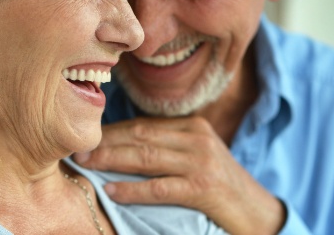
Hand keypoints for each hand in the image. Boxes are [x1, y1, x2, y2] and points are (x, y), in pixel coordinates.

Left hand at [74, 117, 284, 234]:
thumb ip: (168, 146)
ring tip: (87, 164)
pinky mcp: (202, 187)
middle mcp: (196, 138)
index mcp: (192, 126)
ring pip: (147, 157)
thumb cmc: (218, 182)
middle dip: (107, 142)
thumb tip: (124, 147)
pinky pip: (159, 187)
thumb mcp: (197, 155)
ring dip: (112, 160)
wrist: (254, 209)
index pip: (144, 125)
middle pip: (142, 136)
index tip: (89, 137)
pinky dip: (132, 189)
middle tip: (79, 149)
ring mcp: (200, 161)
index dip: (114, 131)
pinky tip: (112, 191)